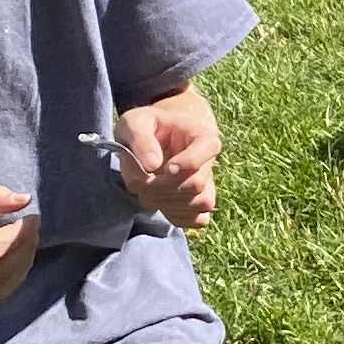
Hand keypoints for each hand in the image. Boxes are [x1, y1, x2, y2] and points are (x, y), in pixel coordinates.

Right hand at [0, 182, 41, 300]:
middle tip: (32, 227)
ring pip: (0, 288)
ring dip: (22, 266)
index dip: (20, 234)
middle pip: (1, 271)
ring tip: (26, 242)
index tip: (30, 216)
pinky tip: (14, 258)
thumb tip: (25, 200)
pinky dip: (10, 278)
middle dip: (26, 249)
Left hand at [115, 87, 220, 229]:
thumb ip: (140, 138)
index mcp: (198, 134)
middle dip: (164, 187)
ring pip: (199, 203)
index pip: (209, 147)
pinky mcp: (199, 203)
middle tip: (141, 181)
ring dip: (167, 203)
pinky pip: (199, 219)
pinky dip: (177, 217)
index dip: (188, 162)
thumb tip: (152, 165)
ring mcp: (206, 183)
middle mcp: (207, 160)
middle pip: (196, 183)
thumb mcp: (134, 123)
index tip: (166, 168)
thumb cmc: (143, 128)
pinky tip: (161, 205)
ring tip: (147, 192)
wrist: (150, 140)